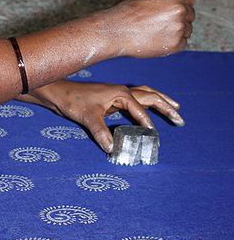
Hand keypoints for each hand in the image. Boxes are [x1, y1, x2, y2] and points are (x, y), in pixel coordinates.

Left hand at [27, 80, 184, 152]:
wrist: (60, 92)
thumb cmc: (73, 101)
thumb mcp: (87, 117)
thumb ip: (101, 132)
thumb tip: (113, 148)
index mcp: (120, 93)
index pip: (140, 110)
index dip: (147, 123)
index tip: (153, 136)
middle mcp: (122, 91)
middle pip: (150, 96)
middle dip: (166, 106)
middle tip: (180, 118)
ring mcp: (118, 93)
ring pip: (146, 94)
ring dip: (160, 99)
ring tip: (175, 107)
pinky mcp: (114, 97)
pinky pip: (138, 98)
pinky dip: (148, 101)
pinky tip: (151, 107)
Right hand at [100, 0, 194, 58]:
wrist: (115, 31)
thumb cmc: (127, 13)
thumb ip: (166, 1)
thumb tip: (177, 6)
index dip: (183, 4)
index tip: (176, 10)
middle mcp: (180, 8)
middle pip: (190, 15)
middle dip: (180, 19)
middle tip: (161, 23)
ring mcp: (179, 27)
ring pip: (187, 30)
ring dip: (176, 32)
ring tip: (155, 32)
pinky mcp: (176, 44)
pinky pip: (182, 43)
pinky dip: (172, 44)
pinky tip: (156, 40)